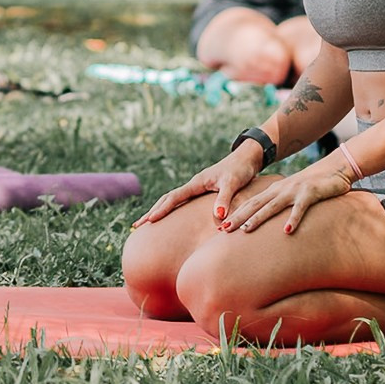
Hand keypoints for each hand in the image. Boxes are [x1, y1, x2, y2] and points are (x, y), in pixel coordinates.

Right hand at [131, 144, 261, 228]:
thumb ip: (224, 198)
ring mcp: (197, 188)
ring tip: (147, 223)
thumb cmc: (240, 169)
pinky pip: (182, 202)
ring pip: (173, 200)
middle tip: (136, 226)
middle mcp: (194, 185)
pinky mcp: (204, 191)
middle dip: (152, 212)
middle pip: (167, 199)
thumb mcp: (233, 183)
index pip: (173, 198)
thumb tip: (218, 216)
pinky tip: (170, 218)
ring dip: (159, 211)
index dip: (161, 210)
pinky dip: (172, 209)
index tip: (149, 221)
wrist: (248, 157)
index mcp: (197, 183)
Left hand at [220, 162, 352, 235]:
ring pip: (272, 206)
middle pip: (255, 205)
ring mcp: (294, 191)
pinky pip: (300, 208)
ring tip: (246, 230)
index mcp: (274, 191)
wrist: (334, 170)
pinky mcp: (310, 194)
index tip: (221, 227)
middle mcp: (280, 190)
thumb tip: (266, 221)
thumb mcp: (291, 195)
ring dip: (258, 218)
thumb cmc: (311, 187)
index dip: (235, 215)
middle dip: (239, 217)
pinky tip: (287, 231)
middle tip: (224, 230)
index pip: (250, 204)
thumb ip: (279, 205)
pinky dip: (293, 219)